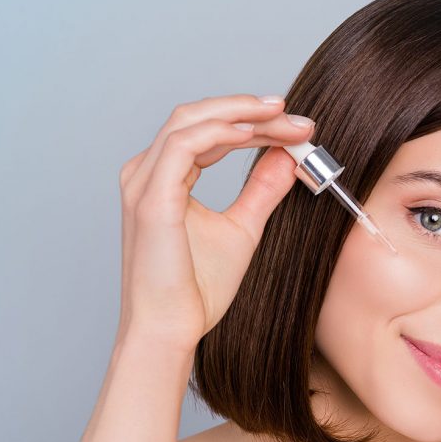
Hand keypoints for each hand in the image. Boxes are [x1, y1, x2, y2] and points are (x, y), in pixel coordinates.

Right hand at [116, 93, 315, 350]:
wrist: (170, 330)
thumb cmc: (195, 291)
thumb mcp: (242, 229)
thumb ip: (262, 191)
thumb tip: (287, 158)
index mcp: (162, 179)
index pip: (208, 131)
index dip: (253, 122)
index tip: (297, 128)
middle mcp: (146, 173)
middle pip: (199, 116)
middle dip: (251, 110)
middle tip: (297, 117)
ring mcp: (143, 183)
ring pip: (190, 120)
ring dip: (242, 114)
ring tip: (283, 118)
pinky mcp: (150, 198)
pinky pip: (184, 145)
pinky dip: (221, 132)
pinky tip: (254, 133)